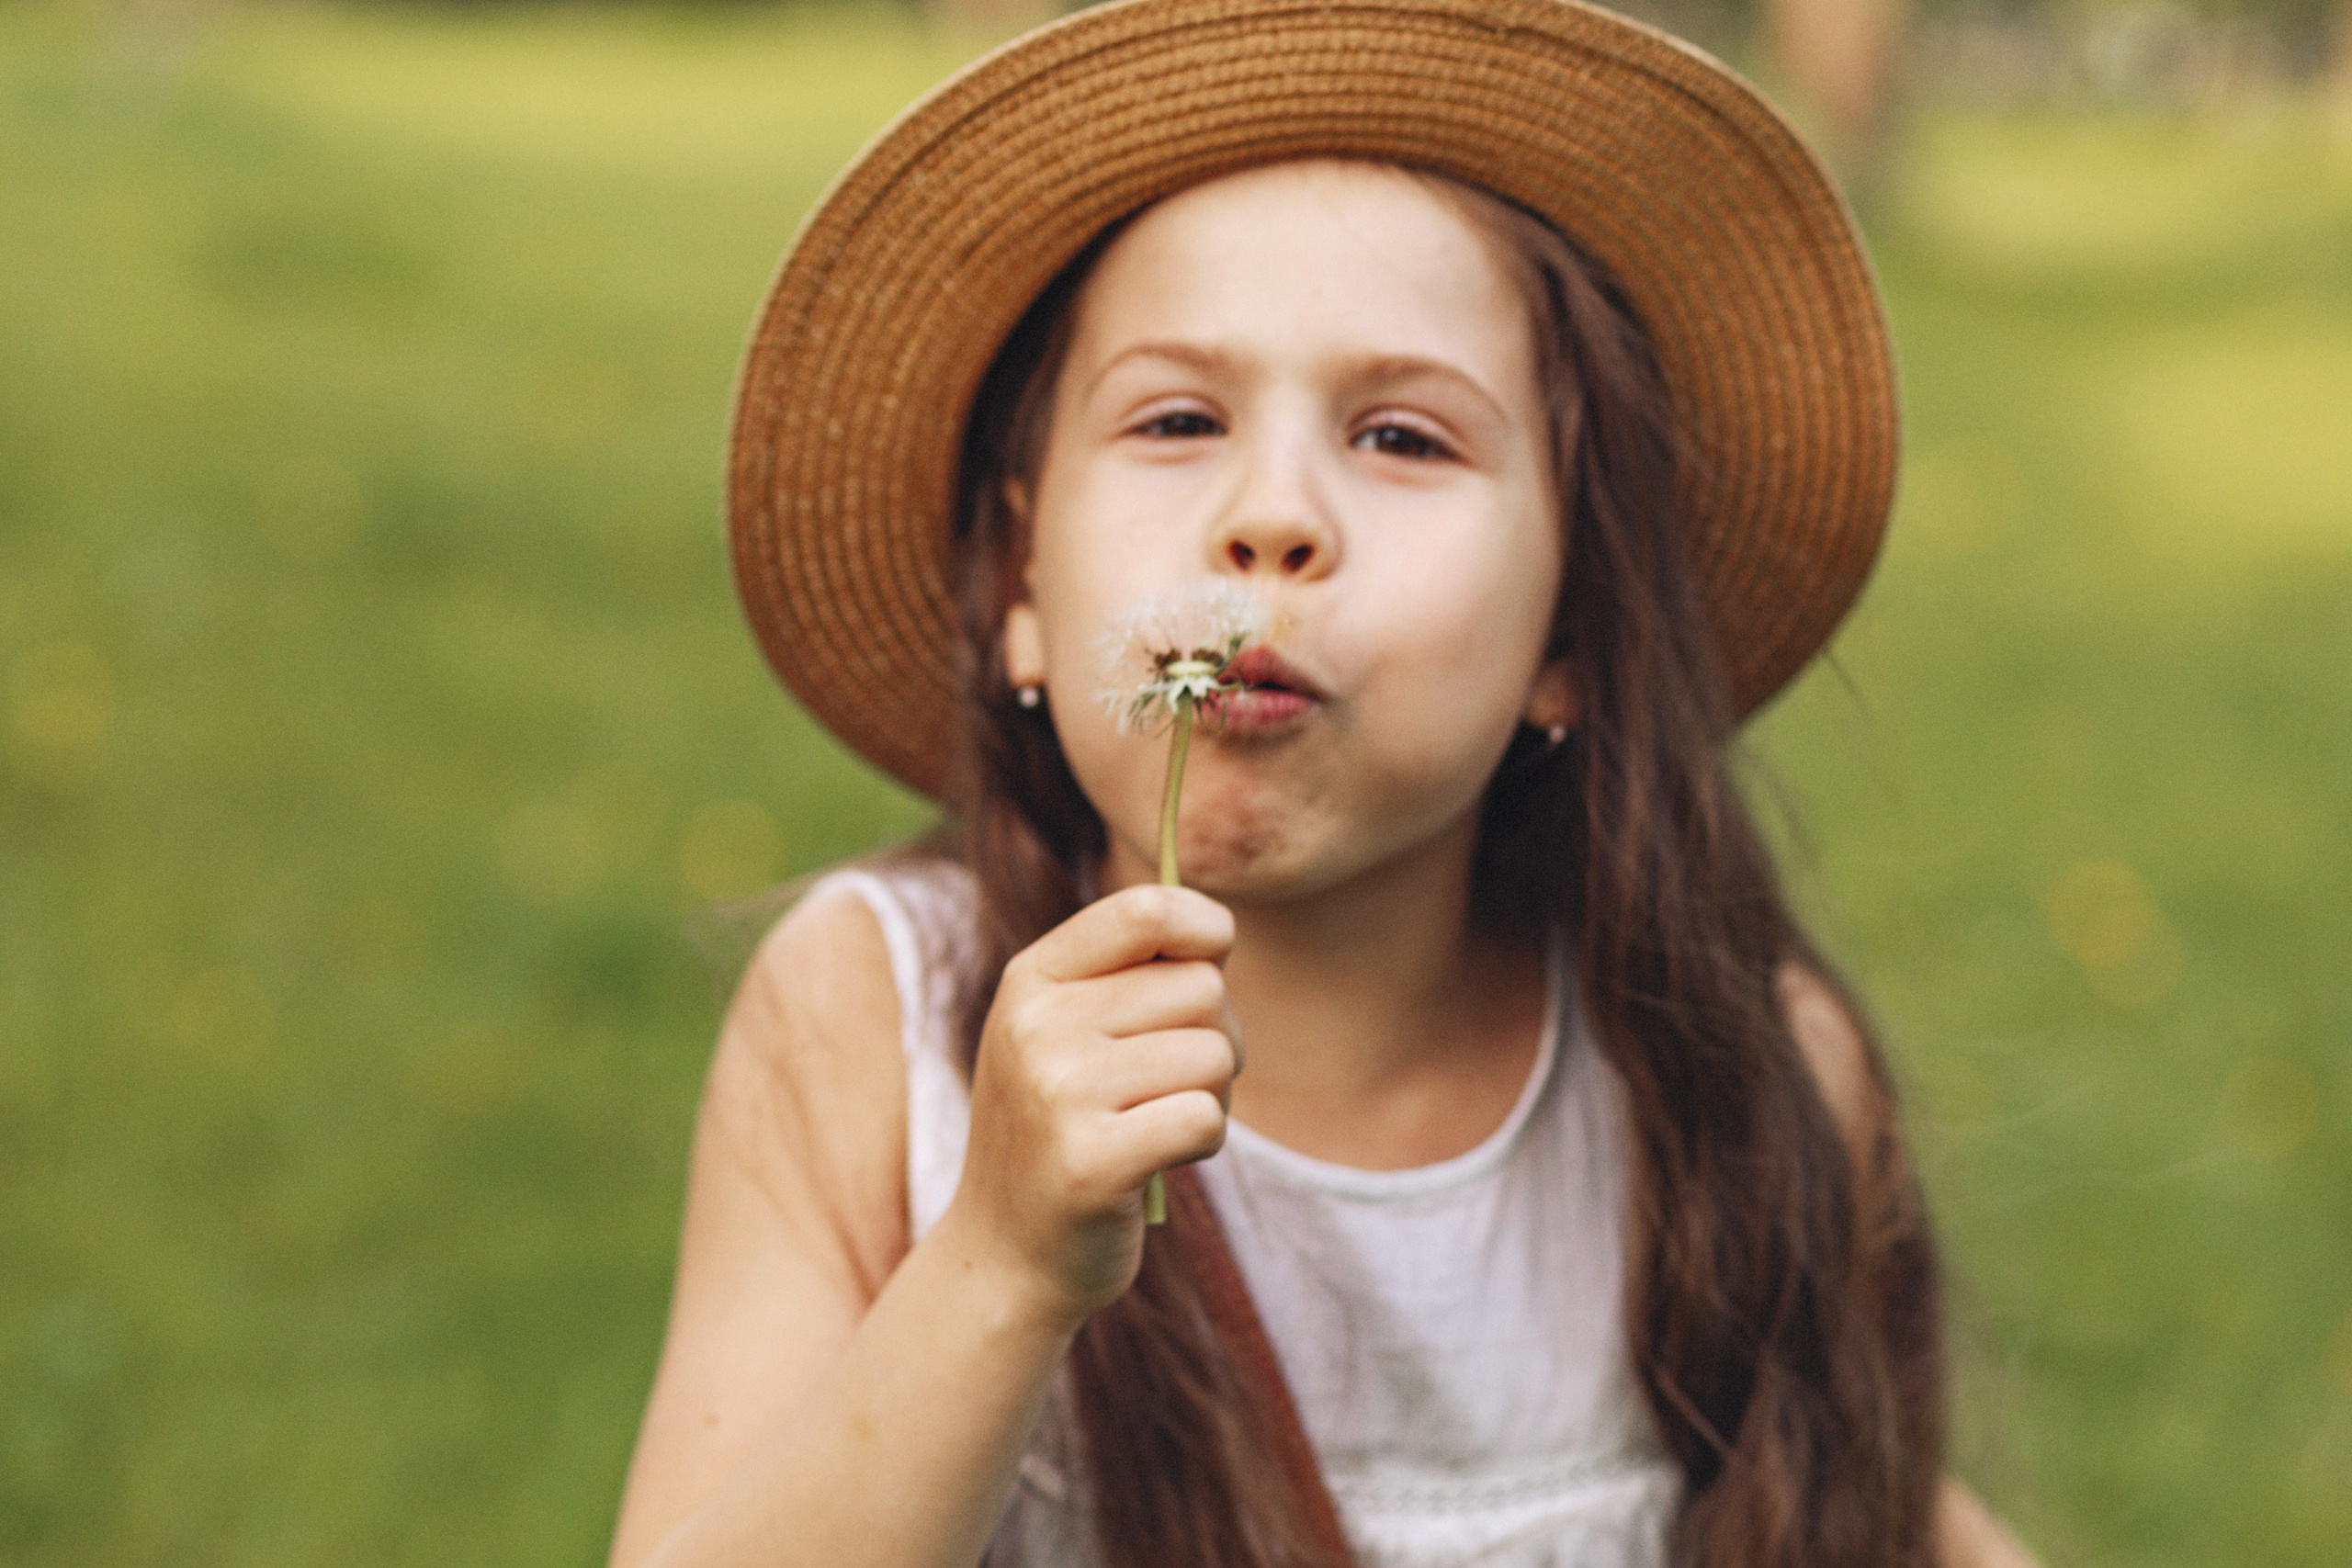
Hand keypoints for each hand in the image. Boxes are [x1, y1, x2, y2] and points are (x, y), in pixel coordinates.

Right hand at [945, 884, 1238, 1326]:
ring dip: (1212, 1097)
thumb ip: (1130, 972)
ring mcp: (1058, 1093)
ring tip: (1156, 1126)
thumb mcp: (1067, 1032)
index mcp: (1032, 979)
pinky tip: (1160, 1162)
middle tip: (1170, 1084)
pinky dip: (1204, 1142)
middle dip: (1216, 1037)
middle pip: (1203, 989)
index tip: (1209, 963)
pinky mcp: (1091, 1162)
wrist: (1005, 1256)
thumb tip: (1219, 927)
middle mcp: (1037, 1025)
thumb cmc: (1063, 1129)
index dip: (1206, 929)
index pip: (1147, 908)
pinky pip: (1204, 1118)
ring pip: (1215, 1056)